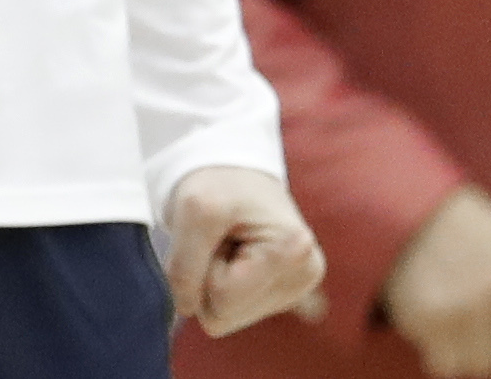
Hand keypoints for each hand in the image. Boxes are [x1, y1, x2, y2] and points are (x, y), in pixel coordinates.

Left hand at [165, 164, 323, 337]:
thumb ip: (185, 267)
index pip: (222, 298)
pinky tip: (237, 257)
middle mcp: (306, 275)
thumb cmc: (217, 184)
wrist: (234, 173)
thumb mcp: (193, 210)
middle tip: (220, 240)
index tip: (217, 233)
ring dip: (216, 281)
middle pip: (226, 316)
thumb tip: (186, 310)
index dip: (203, 266)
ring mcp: (297, 288)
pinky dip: (224, 286)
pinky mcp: (283, 294)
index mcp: (293, 251)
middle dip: (210, 278)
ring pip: (228, 317)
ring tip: (229, 245)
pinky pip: (233, 314)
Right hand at [381, 184, 490, 378]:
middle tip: (470, 309)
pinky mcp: (434, 317)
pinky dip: (436, 352)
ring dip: (463, 349)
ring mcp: (473, 302)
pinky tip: (430, 319)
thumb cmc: (468, 236)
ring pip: (482, 365)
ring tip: (449, 311)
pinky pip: (446, 366)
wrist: (403, 210)